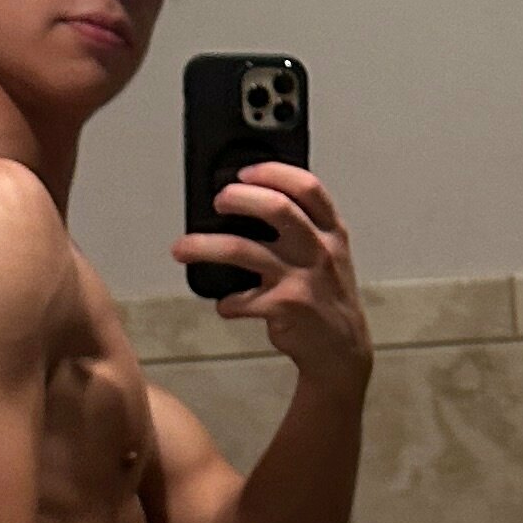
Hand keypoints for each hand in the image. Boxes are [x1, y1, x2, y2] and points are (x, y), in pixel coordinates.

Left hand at [172, 162, 371, 394]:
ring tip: (181, 248)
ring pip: (243, 250)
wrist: (342, 350)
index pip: (307, 187)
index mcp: (331, 231)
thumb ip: (303, 228)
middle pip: (276, 207)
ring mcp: (302, 278)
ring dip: (205, 246)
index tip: (244, 172)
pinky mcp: (286, 307)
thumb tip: (248, 204)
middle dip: (238, 198)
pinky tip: (225, 304)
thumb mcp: (329, 254)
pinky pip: (241, 298)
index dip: (273, 172)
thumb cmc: (327, 297)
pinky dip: (226, 302)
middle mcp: (319, 249)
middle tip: (217, 201)